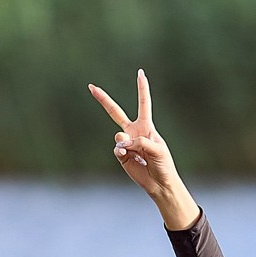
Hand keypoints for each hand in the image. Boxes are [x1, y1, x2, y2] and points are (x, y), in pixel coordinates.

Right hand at [88, 70, 198, 228]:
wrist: (159, 183)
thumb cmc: (163, 164)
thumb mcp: (157, 150)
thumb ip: (139, 142)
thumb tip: (120, 142)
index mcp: (146, 126)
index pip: (143, 103)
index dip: (142, 88)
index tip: (140, 73)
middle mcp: (134, 132)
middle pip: (115, 112)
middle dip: (104, 100)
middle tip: (91, 87)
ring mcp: (126, 143)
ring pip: (118, 136)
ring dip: (125, 143)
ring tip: (134, 152)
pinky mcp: (121, 155)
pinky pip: (116, 149)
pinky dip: (121, 151)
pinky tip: (129, 157)